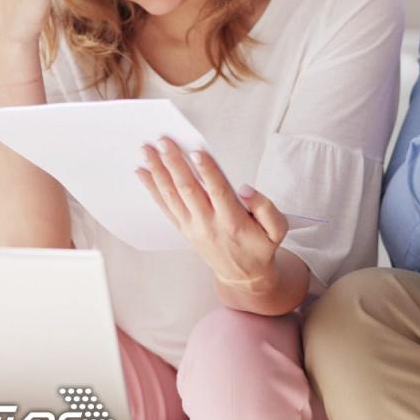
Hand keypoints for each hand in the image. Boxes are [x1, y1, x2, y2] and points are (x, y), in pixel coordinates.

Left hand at [136, 138, 287, 294]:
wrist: (243, 277)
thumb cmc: (260, 247)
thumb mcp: (277, 230)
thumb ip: (266, 207)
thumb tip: (245, 188)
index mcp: (233, 221)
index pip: (218, 191)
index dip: (207, 170)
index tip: (196, 151)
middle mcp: (208, 224)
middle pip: (188, 189)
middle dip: (175, 163)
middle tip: (163, 141)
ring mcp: (192, 227)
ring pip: (171, 195)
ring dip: (158, 171)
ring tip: (146, 150)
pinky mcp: (183, 229)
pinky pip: (164, 206)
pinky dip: (151, 188)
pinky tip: (142, 172)